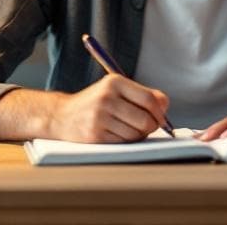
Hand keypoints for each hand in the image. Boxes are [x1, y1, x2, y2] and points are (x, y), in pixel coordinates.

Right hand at [48, 74, 169, 142]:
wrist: (62, 116)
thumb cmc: (95, 103)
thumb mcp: (115, 90)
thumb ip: (142, 94)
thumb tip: (165, 104)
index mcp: (114, 82)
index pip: (149, 99)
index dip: (160, 111)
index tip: (162, 118)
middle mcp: (106, 98)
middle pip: (145, 119)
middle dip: (151, 126)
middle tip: (148, 127)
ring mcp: (99, 117)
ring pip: (136, 134)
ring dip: (138, 135)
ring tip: (129, 129)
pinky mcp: (95, 135)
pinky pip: (124, 143)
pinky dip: (126, 141)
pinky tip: (118, 134)